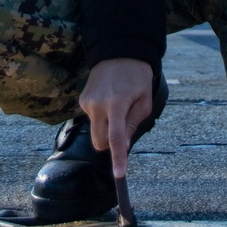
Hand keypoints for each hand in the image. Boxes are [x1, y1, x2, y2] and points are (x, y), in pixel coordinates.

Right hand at [78, 58, 153, 178]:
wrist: (119, 51)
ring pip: (95, 131)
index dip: (118, 158)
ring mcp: (87, 102)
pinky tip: (109, 101)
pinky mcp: (82, 100)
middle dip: (110, 145)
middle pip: (99, 142)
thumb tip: (124, 147)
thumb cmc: (137, 77)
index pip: (116, 138)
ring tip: (118, 107)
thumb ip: (133, 125)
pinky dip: (101, 117)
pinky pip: (92, 119)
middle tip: (124, 128)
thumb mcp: (144, 101)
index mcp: (117, 104)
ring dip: (106, 129)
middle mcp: (98, 104)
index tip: (119, 175)